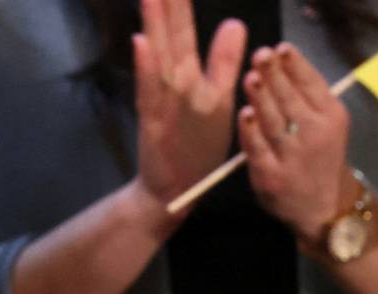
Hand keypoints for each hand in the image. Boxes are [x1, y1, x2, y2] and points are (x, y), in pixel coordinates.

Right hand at [133, 0, 247, 209]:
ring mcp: (163, 101)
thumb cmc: (196, 146)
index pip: (183, 30)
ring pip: (158, 55)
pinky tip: (142, 43)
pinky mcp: (155, 123)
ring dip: (154, 23)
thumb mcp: (218, 99)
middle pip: (170, 34)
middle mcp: (174, 83)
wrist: (174, 190)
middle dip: (165, 4)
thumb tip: (235, 24)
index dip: (180, 4)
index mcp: (190, 76)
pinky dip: (146, 69)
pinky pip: (151, 92)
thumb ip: (224, 62)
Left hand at [239, 43, 352, 237]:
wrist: (324, 207)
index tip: (281, 49)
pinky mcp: (271, 177)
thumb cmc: (320, 156)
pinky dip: (250, 132)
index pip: (312, 84)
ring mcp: (293, 158)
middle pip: (291, 100)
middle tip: (261, 55)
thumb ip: (310, 95)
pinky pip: (258, 150)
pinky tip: (245, 114)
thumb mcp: (329, 123)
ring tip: (251, 77)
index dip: (295, 65)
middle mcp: (315, 136)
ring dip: (261, 98)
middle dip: (275, 76)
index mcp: (332, 117)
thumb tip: (280, 61)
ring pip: (274, 122)